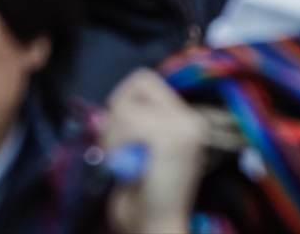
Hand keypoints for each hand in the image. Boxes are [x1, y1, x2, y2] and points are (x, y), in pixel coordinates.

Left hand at [103, 70, 206, 233]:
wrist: (157, 231)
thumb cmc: (144, 201)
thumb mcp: (141, 153)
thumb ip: (133, 126)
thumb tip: (110, 108)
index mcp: (186, 123)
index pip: (146, 82)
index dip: (123, 101)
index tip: (117, 132)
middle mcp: (189, 121)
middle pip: (138, 82)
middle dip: (116, 112)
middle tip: (115, 147)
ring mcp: (182, 128)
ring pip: (127, 107)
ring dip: (112, 136)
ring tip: (121, 162)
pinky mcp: (169, 139)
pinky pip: (127, 124)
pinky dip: (116, 145)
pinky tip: (124, 167)